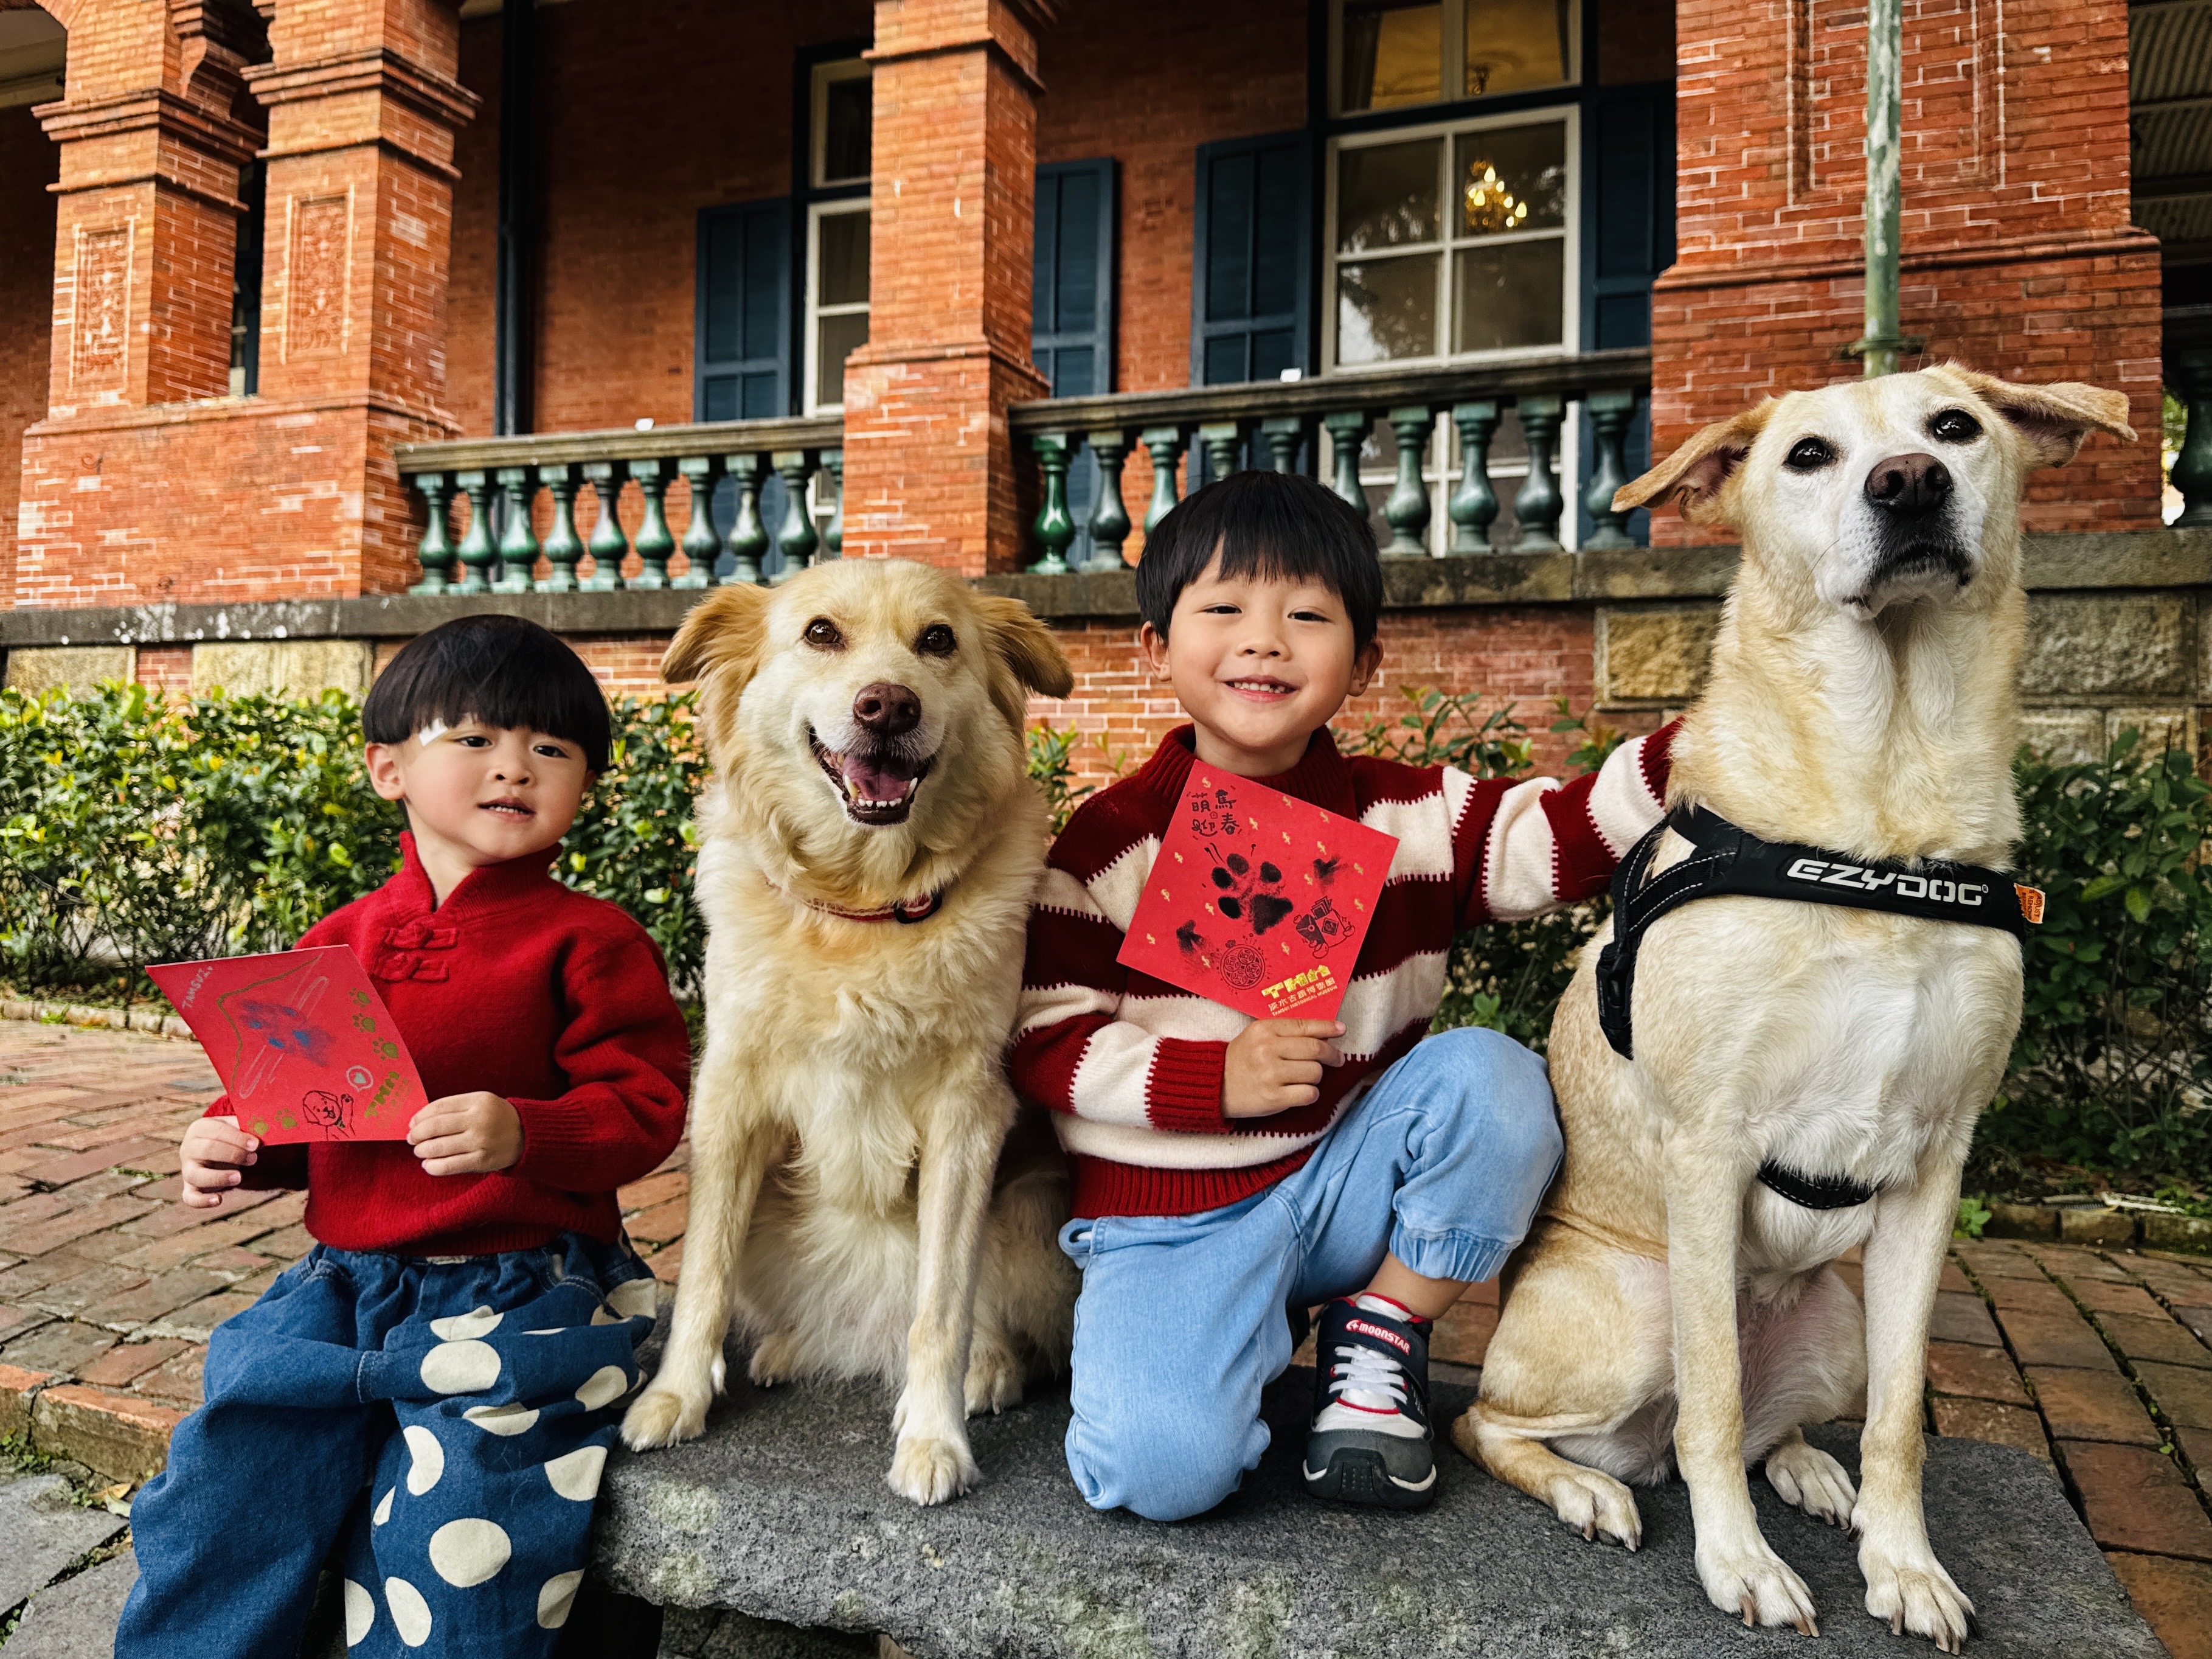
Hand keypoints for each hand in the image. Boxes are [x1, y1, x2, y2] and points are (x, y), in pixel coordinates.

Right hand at [180, 1115, 258, 1208]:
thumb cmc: (230, 1137)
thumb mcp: (236, 1127)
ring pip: (196, 1175)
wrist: (214, 1152)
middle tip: (253, 1159)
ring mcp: (187, 1170)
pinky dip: (202, 1201)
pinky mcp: (189, 1188)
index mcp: (200, 1129)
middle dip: (232, 1155)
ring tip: (239, 1177)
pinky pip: (190, 1197)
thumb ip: (247, 1127)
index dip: (237, 1138)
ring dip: (219, 1177)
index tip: (256, 1144)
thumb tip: (266, 1129)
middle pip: (206, 1150)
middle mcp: (189, 1149)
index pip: (216, 1131)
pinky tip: (218, 1200)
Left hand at [408, 1092, 523, 1175]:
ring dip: (422, 1150)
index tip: (412, 1124)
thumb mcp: (481, 1102)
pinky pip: (450, 1166)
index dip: (420, 1116)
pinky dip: (434, 1167)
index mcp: (478, 1101)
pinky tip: (428, 1165)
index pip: (439, 1107)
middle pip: (436, 1127)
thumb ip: (454, 1108)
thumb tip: (419, 1121)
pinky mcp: (482, 1161)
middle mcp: (479, 1120)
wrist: (528, 1135)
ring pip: (439, 1147)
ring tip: (420, 1151)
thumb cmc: (497, 1118)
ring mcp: (481, 1141)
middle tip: (412, 1139)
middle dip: (417, 1134)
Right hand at [1222, 1020, 1344, 1118]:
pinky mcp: (1273, 1098)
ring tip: (1305, 1077)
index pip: (1304, 1026)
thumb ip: (1286, 1032)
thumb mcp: (1257, 1036)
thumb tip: (1327, 1032)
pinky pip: (1309, 1094)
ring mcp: (1270, 1075)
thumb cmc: (1242, 1059)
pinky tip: (1301, 1092)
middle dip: (1332, 1055)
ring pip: (1315, 1072)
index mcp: (1264, 1029)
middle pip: (1316, 1049)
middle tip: (1337, 1059)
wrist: (1215, 1085)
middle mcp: (1267, 1050)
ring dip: (1316, 1076)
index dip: (1328, 1028)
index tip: (1342, 1030)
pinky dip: (1310, 1094)